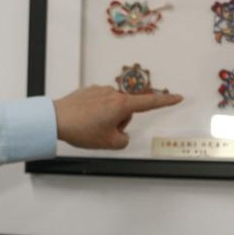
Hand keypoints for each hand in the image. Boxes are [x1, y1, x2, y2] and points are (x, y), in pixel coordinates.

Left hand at [53, 86, 182, 149]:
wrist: (55, 119)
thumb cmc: (82, 130)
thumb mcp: (109, 143)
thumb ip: (123, 140)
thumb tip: (121, 133)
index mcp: (122, 105)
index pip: (150, 103)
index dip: (165, 101)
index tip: (178, 97)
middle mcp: (113, 94)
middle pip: (126, 111)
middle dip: (119, 122)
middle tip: (101, 132)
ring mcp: (99, 90)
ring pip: (111, 108)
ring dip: (106, 118)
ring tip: (89, 126)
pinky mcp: (87, 91)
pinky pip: (98, 104)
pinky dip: (94, 112)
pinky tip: (83, 119)